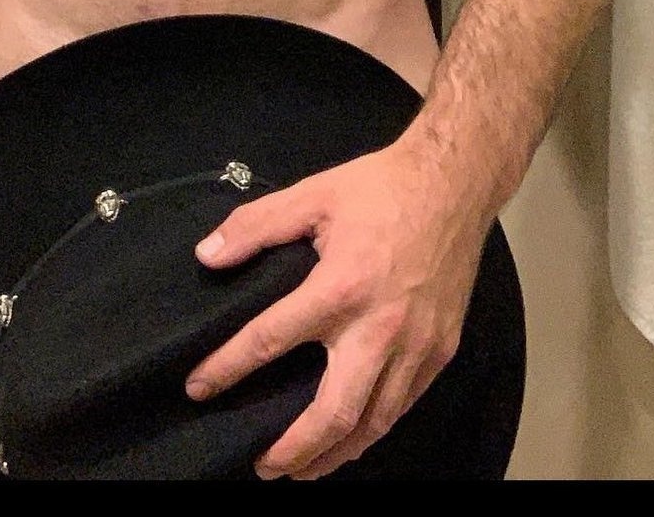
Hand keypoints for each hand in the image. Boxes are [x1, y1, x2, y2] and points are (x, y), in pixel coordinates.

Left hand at [184, 137, 489, 479]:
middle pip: (333, 413)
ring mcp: (416, 347)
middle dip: (294, 449)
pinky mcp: (440, 352)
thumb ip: (256, 226)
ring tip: (301, 468)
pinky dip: (372, 431)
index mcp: (340, 287)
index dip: (229, 368)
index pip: (271, 340)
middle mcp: (379, 328)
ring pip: (373, 423)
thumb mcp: (311, 195)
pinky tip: (352, 436)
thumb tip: (208, 256)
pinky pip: (402, 407)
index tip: (199, 387)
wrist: (454, 185)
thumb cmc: (381, 188)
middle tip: (262, 466)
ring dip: (333, 453)